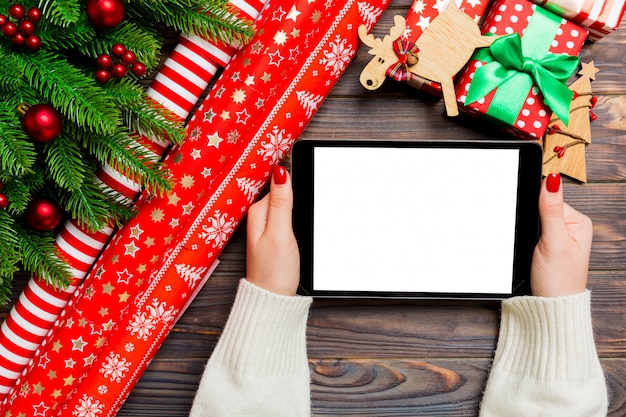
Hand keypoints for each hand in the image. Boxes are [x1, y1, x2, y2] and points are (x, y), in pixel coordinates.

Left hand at [245, 165, 299, 295]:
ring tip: (306, 169)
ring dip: (293, 190)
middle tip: (304, 152)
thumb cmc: (274, 271)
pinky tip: (303, 201)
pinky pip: (286, 212)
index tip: (295, 144)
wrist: (273, 300)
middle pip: (278, 188)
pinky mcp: (278, 236)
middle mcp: (260, 216)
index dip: (284, 163)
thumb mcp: (280, 233)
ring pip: (284, 200)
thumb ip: (281, 202)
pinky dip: (295, 205)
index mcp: (258, 211)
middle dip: (289, 174)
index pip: (273, 179)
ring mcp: (269, 226)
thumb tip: (281, 171)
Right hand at [531, 173, 592, 296]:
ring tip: (531, 250)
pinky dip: (522, 239)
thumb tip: (551, 180)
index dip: (534, 206)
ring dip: (524, 232)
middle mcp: (568, 226)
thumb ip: (551, 210)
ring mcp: (556, 237)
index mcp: (578, 221)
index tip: (532, 225)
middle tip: (533, 243)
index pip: (549, 197)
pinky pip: (528, 233)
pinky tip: (526, 251)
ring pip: (531, 221)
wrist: (548, 309)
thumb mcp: (554, 241)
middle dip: (528, 221)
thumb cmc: (558, 280)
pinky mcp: (543, 247)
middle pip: (539, 209)